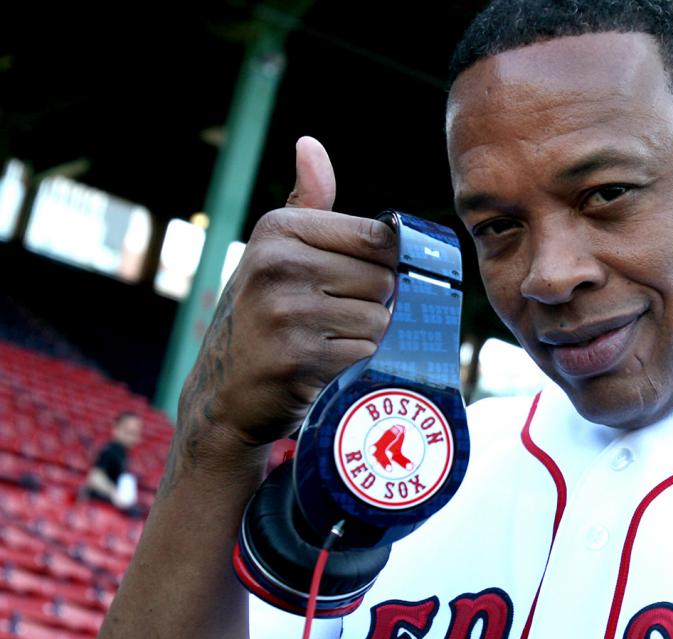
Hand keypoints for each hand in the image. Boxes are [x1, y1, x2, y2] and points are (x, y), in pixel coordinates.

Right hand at [177, 136, 396, 457]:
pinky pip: (367, 354)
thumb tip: (310, 145)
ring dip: (366, 338)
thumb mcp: (276, 253)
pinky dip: (356, 366)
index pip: (379, 237)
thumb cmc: (263, 318)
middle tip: (335, 320)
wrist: (224, 396)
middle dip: (374, 305)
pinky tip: (324, 367)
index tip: (355, 283)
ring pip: (381, 319)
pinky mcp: (299, 359)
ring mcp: (287, 312)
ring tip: (327, 342)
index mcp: (279, 229)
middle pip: (386, 280)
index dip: (384, 266)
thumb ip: (308, 203)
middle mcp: (279, 264)